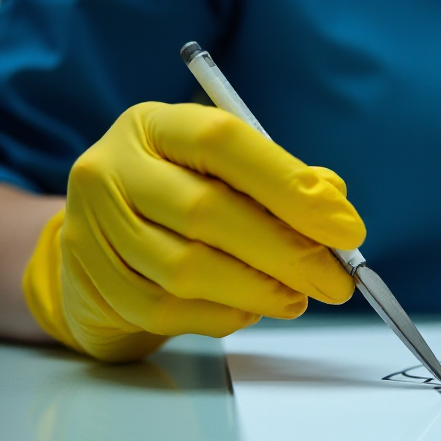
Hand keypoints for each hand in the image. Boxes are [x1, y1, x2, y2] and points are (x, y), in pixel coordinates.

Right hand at [23, 102, 364, 361]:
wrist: (105, 241)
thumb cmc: (187, 196)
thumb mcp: (229, 170)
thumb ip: (282, 181)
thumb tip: (334, 205)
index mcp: (156, 125)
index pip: (224, 143)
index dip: (290, 186)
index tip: (346, 228)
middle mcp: (113, 168)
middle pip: (206, 211)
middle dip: (286, 253)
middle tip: (336, 281)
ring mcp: (95, 227)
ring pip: (186, 269)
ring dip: (258, 291)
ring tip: (298, 297)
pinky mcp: (94, 283)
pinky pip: (167, 310)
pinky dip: (223, 316)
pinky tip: (252, 309)